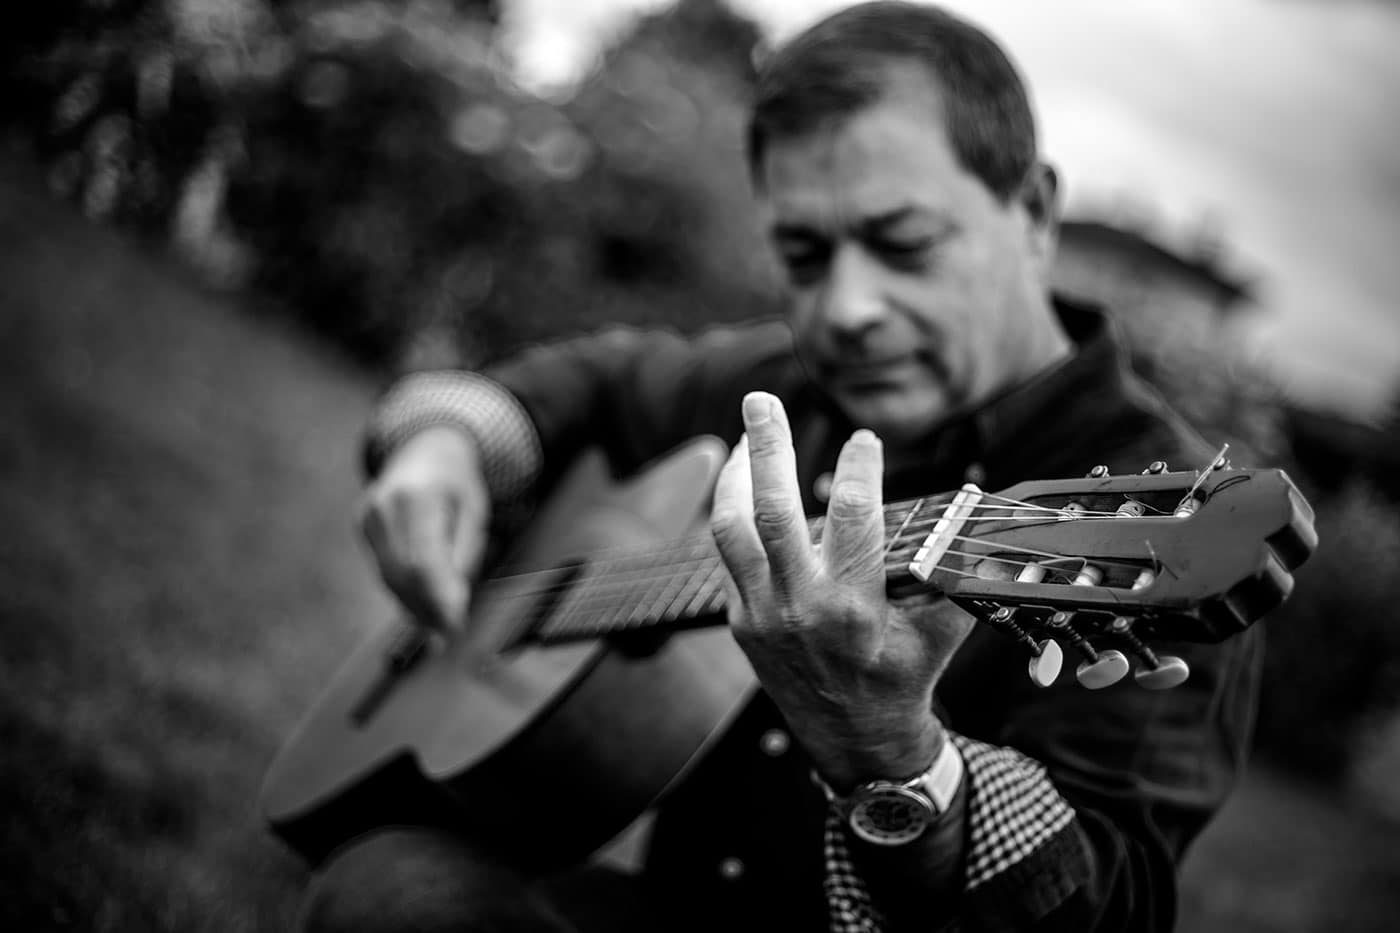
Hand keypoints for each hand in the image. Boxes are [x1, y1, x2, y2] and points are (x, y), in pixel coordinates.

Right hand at [359, 426, 490, 631]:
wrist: (425, 450)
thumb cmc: (458, 482)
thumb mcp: (476, 511)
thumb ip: (464, 554)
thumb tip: (454, 604)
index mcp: (417, 496)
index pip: (424, 561)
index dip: (438, 600)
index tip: (455, 627)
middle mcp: (384, 505)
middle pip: (402, 575)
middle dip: (427, 610)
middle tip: (450, 635)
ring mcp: (367, 516)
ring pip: (389, 578)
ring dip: (414, 607)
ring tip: (439, 628)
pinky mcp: (361, 526)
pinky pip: (383, 570)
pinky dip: (403, 592)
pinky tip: (422, 606)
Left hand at [710, 392, 975, 790]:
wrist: (857, 743)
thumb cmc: (906, 679)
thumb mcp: (941, 629)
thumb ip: (954, 568)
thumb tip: (977, 506)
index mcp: (854, 607)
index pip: (853, 516)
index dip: (858, 468)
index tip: (864, 438)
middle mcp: (800, 607)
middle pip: (769, 510)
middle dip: (766, 447)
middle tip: (760, 400)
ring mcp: (761, 615)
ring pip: (730, 529)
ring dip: (735, 475)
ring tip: (747, 435)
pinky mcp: (740, 622)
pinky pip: (730, 557)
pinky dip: (736, 514)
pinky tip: (748, 486)